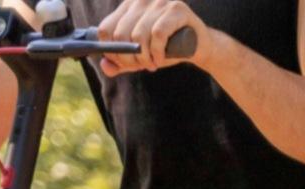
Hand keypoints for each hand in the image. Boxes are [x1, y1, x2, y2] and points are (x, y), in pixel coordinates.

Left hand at [97, 0, 211, 75]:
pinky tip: (160, 60)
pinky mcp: (176, 8)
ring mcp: (159, 1)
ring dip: (144, 58)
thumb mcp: (140, 56)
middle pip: (121, 35)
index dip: (111, 51)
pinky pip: (158, 34)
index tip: (124, 63)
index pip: (106, 29)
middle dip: (129, 58)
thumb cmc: (168, 49)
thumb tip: (105, 66)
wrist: (199, 46)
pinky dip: (157, 53)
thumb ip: (121, 62)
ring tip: (152, 65)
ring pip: (139, 36)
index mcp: (128, 6)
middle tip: (142, 66)